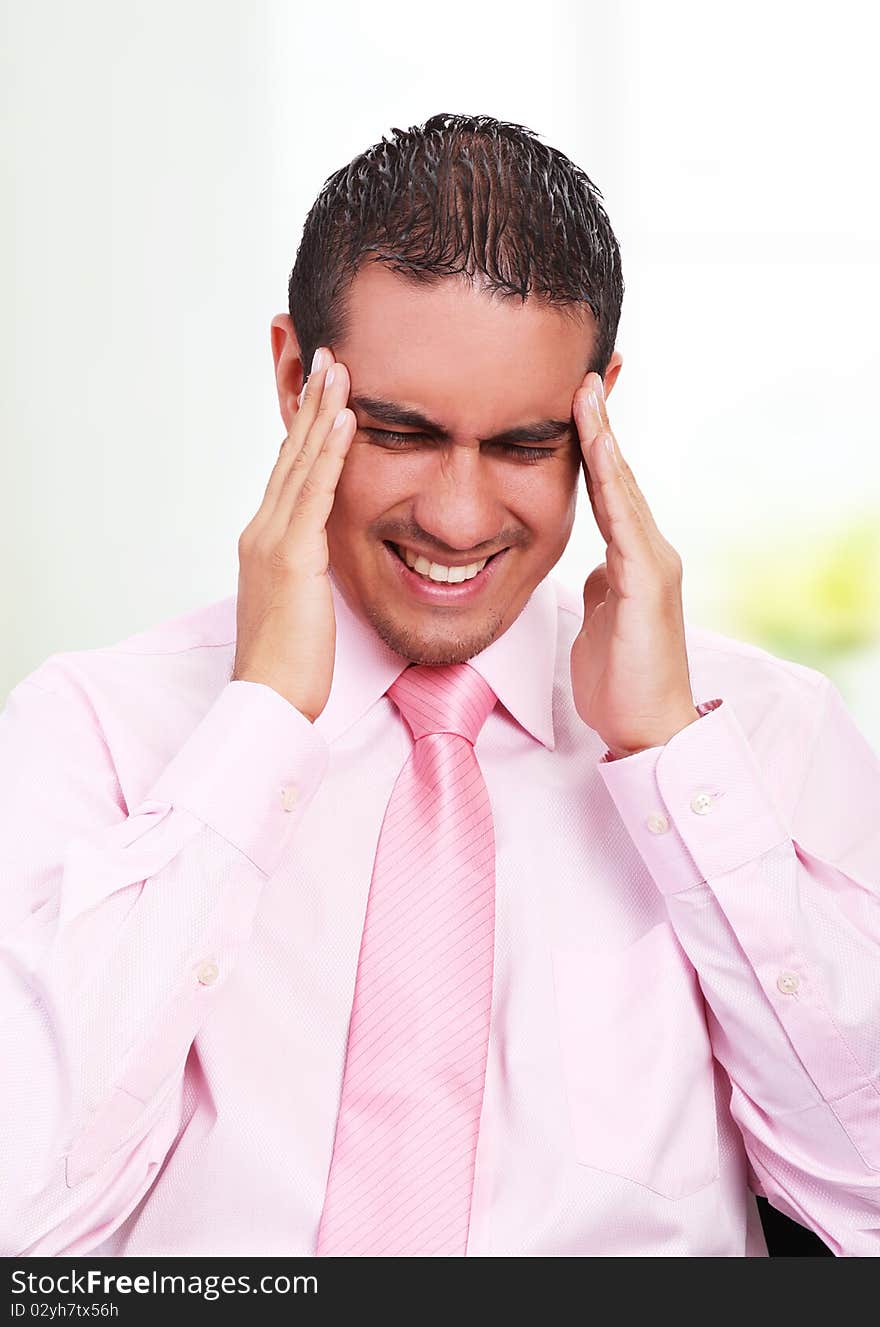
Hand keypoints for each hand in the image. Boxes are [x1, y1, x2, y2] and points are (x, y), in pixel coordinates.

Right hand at [232, 348, 355, 722]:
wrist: (268, 699)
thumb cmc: (290, 665)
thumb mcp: (302, 606)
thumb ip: (311, 573)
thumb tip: (327, 560)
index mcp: (265, 542)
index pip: (288, 473)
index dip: (305, 430)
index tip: (322, 392)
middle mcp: (262, 532)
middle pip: (290, 454)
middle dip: (311, 403)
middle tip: (327, 355)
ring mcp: (273, 541)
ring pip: (300, 462)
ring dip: (322, 411)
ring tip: (340, 367)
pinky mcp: (291, 557)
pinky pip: (315, 493)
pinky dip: (330, 452)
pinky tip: (347, 418)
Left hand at [569, 373, 699, 757]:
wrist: (648, 728)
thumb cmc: (622, 680)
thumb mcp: (600, 618)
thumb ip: (601, 583)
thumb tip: (592, 564)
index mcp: (633, 558)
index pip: (609, 490)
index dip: (593, 445)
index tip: (576, 402)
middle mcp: (649, 552)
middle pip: (619, 477)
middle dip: (599, 425)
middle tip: (584, 374)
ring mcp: (652, 565)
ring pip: (622, 490)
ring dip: (602, 440)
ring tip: (585, 393)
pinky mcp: (647, 584)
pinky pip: (623, 523)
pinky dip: (609, 483)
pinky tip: (597, 450)